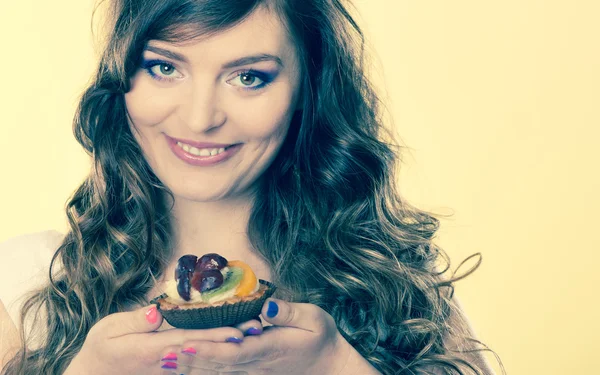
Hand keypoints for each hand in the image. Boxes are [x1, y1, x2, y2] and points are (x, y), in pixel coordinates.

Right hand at [64, 305, 251, 374]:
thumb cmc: (99, 350)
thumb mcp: (108, 330)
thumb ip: (134, 321)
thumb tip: (157, 311)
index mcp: (151, 350)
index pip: (190, 339)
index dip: (215, 335)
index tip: (238, 330)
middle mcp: (166, 363)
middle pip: (205, 350)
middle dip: (231, 340)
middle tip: (257, 330)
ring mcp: (170, 372)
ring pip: (205, 361)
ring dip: (230, 350)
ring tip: (253, 337)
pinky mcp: (170, 374)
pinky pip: (197, 368)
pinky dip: (217, 360)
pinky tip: (235, 352)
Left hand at [174, 299, 351, 374]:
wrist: (330, 367)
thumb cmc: (322, 338)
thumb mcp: (313, 318)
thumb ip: (288, 313)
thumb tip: (266, 306)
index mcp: (269, 347)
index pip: (234, 350)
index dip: (209, 349)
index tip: (187, 344)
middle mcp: (257, 363)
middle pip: (219, 365)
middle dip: (190, 360)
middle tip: (163, 354)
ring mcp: (254, 372)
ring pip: (218, 373)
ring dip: (192, 369)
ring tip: (166, 363)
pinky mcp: (253, 374)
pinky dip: (204, 372)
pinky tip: (186, 369)